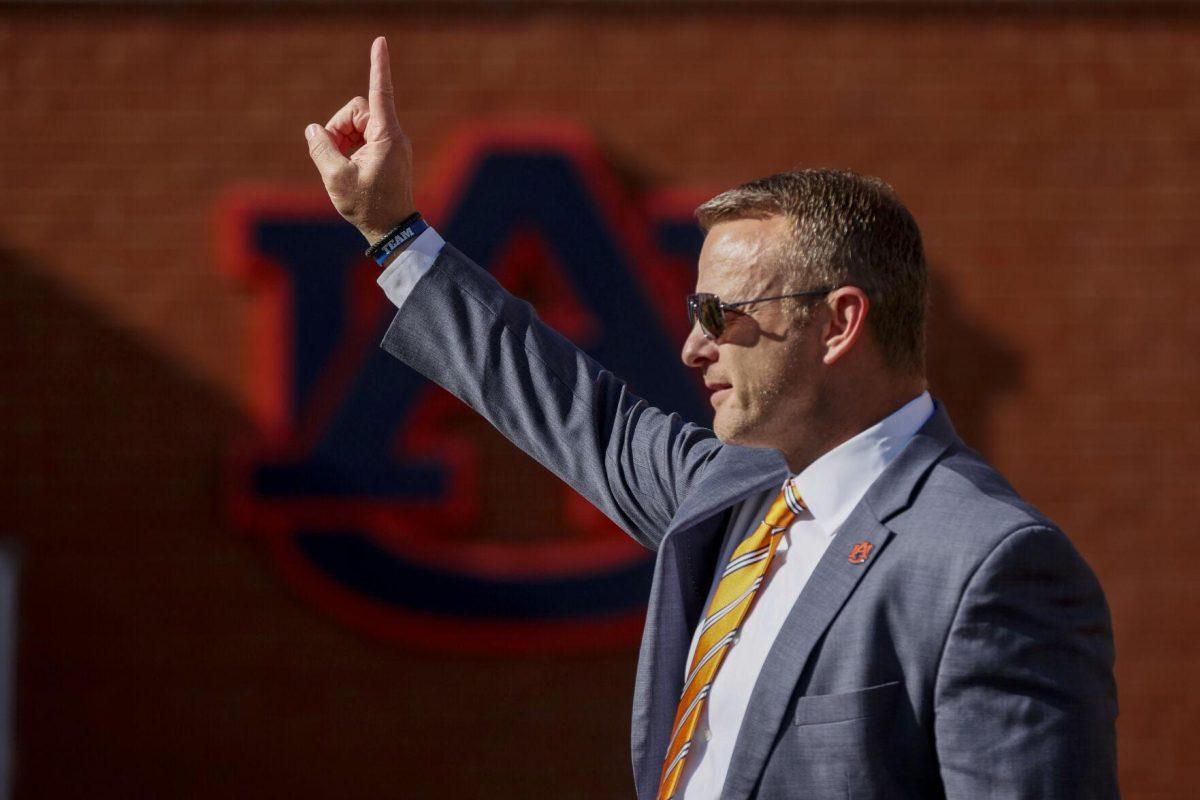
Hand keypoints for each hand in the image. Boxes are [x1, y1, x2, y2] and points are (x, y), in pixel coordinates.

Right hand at [305, 37, 414, 243]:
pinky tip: (345, 169)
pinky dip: (349, 148)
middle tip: (331, 153)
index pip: (380, 92)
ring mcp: (391, 144)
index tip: (380, 41)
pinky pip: (362, 138)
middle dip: (339, 126)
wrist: (392, 230)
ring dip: (342, 139)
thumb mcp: (335, 177)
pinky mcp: (387, 153)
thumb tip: (314, 129)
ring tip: (339, 166)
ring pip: (357, 124)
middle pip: (358, 110)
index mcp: (387, 136)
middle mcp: (393, 135)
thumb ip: (321, 147)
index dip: (378, 65)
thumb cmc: (368, 206)